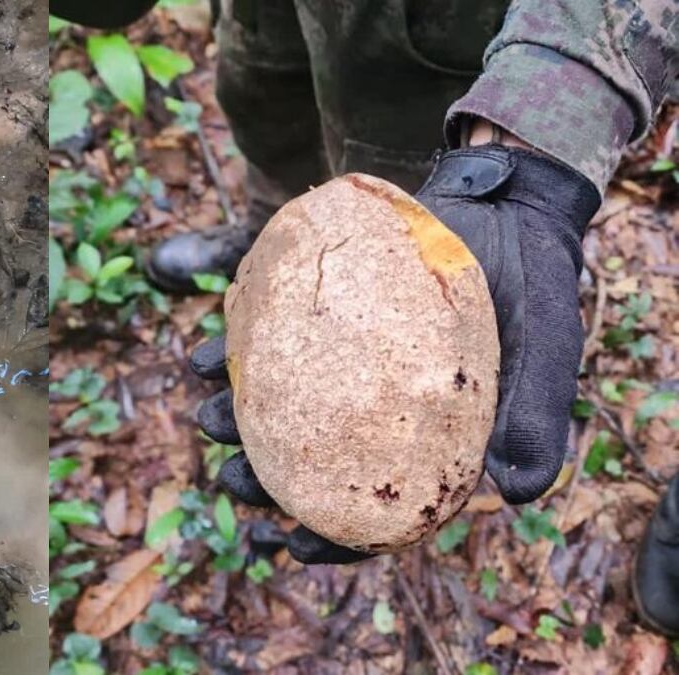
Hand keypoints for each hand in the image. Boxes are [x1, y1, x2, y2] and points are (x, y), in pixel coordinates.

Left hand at [195, 142, 598, 562]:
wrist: (503, 204)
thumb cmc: (531, 285)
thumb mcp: (545, 351)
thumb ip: (532, 418)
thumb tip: (515, 492)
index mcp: (423, 441)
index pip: (375, 509)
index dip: (333, 539)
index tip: (287, 544)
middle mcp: (372, 408)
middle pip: (309, 463)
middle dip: (262, 479)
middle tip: (230, 479)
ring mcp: (339, 361)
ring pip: (277, 408)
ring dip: (234, 420)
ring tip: (206, 418)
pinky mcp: (316, 316)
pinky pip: (265, 340)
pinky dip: (232, 350)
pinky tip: (207, 358)